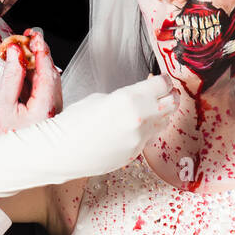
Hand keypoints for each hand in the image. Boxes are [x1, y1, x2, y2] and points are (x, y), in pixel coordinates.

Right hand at [0, 29, 61, 137]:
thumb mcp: (0, 105)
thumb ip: (11, 76)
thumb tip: (16, 54)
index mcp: (43, 113)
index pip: (47, 75)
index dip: (41, 52)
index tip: (34, 37)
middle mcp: (51, 116)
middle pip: (50, 77)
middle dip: (38, 57)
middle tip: (26, 40)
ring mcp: (48, 117)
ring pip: (45, 84)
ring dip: (33, 67)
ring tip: (19, 53)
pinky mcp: (42, 118)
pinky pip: (40, 92)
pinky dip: (31, 79)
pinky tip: (20, 70)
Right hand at [49, 75, 178, 178]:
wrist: (62, 151)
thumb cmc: (73, 122)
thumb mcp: (101, 98)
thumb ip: (125, 98)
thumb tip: (137, 100)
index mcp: (131, 99)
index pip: (163, 85)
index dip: (163, 80)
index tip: (160, 79)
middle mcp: (141, 120)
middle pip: (172, 104)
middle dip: (170, 96)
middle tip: (165, 92)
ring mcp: (140, 140)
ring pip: (163, 123)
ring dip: (160, 114)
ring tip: (152, 109)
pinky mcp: (135, 154)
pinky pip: (147, 138)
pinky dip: (145, 130)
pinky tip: (132, 127)